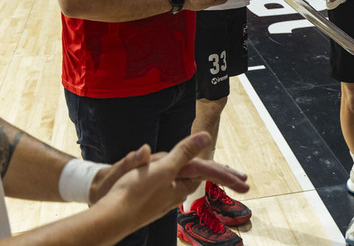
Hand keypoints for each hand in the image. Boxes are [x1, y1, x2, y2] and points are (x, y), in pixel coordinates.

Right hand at [92, 133, 248, 228]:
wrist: (110, 217)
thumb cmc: (134, 192)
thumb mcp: (162, 168)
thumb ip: (184, 152)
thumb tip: (205, 136)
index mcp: (180, 184)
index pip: (208, 173)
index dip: (226, 174)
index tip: (243, 180)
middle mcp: (175, 193)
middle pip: (201, 178)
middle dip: (222, 177)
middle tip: (241, 181)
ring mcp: (163, 197)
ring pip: (187, 181)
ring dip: (204, 176)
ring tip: (219, 176)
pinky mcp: (150, 199)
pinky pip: (173, 185)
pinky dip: (184, 179)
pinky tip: (183, 179)